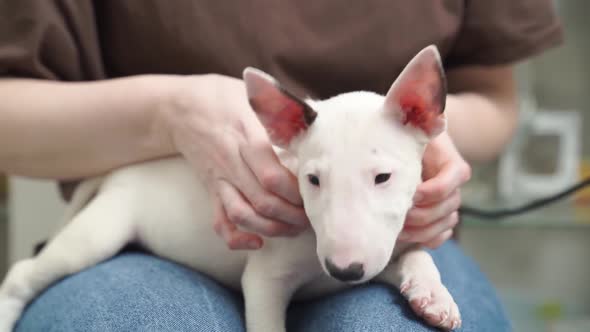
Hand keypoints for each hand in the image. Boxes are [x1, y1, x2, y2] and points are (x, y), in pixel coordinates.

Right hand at [164, 74, 308, 249]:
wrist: (178, 108)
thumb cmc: (223, 97)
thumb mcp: (253, 95)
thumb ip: (283, 110)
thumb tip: (318, 120)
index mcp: (246, 137)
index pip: (272, 175)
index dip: (296, 191)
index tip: (314, 191)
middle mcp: (231, 162)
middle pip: (263, 201)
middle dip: (292, 215)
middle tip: (312, 216)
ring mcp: (219, 179)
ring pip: (243, 215)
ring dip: (272, 228)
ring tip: (293, 229)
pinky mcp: (211, 190)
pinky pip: (219, 222)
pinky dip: (237, 239)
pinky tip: (257, 242)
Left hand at [398, 132, 470, 247]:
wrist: (413, 144)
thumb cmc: (408, 136)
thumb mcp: (413, 130)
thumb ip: (417, 127)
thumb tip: (418, 114)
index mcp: (453, 166)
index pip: (449, 183)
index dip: (430, 192)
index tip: (409, 194)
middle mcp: (454, 186)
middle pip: (447, 208)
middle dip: (421, 215)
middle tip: (395, 215)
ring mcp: (448, 203)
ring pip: (445, 224)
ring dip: (421, 231)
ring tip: (395, 231)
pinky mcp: (440, 216)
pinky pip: (441, 235)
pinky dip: (427, 240)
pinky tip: (407, 238)